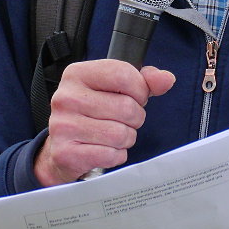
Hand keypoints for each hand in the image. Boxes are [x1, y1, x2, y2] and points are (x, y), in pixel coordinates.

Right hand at [34, 60, 174, 185]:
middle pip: (127, 107)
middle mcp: (66, 97)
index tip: (135, 97)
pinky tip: (104, 149)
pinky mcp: (66, 153)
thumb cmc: (93, 114)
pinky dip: (116, 155)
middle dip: (135, 118)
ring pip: (121, 134)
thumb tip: (166, 79)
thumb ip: (145, 81)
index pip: (124, 75)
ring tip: (113, 135)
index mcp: (77, 74)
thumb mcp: (116, 89)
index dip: (140, 90)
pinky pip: (111, 155)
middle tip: (123, 120)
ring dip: (126, 138)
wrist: (62, 147)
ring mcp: (63, 126)